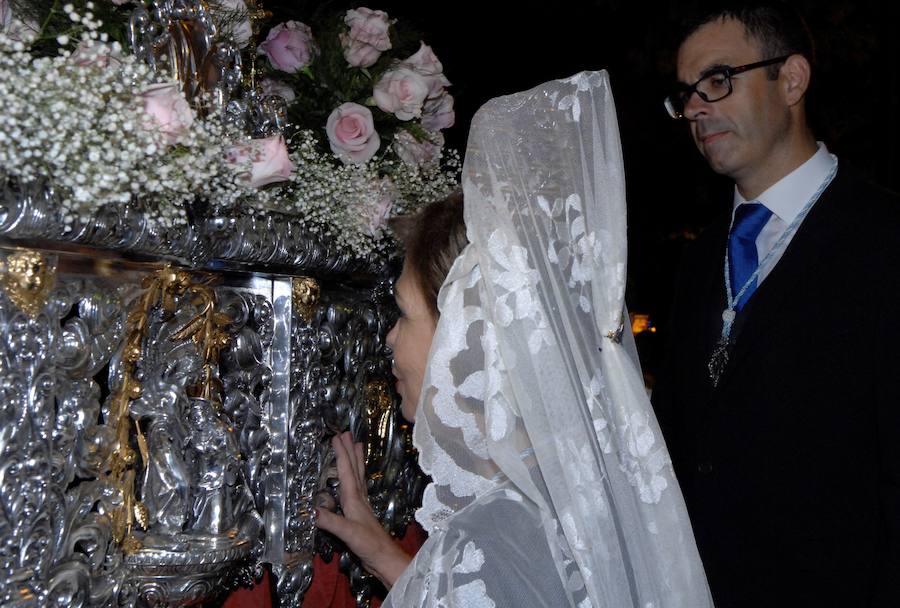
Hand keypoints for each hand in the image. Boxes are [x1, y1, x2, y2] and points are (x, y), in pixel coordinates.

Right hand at [315, 431, 410, 587]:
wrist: (384, 559)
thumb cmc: (369, 545)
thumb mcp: (348, 533)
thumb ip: (331, 522)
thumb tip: (310, 511)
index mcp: (354, 499)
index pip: (346, 471)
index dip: (342, 453)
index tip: (336, 436)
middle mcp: (359, 498)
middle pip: (354, 469)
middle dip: (350, 450)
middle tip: (347, 433)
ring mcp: (361, 506)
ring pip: (358, 477)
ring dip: (356, 460)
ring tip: (357, 446)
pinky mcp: (360, 514)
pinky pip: (357, 488)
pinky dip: (355, 478)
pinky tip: (353, 480)